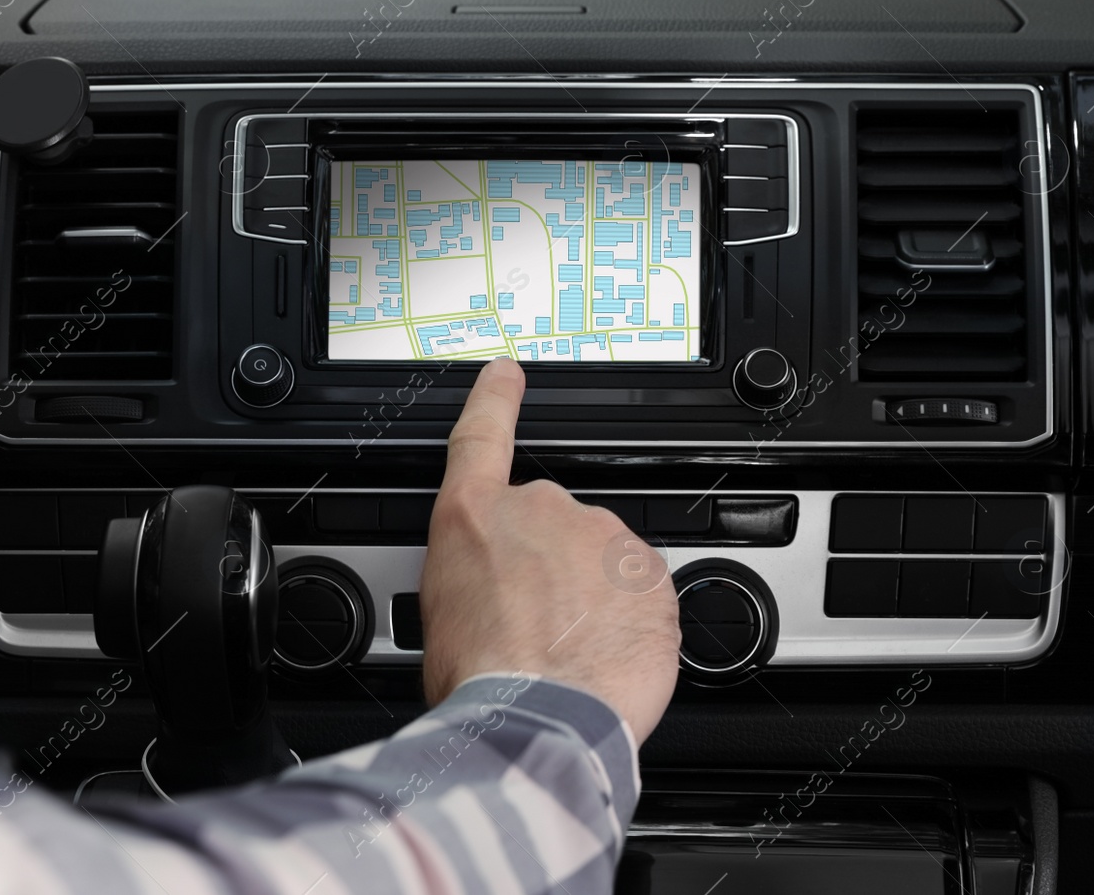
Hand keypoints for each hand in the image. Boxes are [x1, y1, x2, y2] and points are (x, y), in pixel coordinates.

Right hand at [419, 358, 680, 742]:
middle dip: (551, 565)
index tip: (506, 375)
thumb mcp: (440, 613)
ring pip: (603, 560)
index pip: (483, 436)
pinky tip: (604, 656)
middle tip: (535, 624)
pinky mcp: (653, 575)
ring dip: (593, 595)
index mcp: (477, 515)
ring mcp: (603, 538)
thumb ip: (474, 574)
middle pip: (554, 526)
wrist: (537, 717)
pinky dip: (629, 620)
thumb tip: (489, 593)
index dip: (495, 400)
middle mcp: (543, 511)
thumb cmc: (479, 677)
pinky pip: (642, 593)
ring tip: (569, 651)